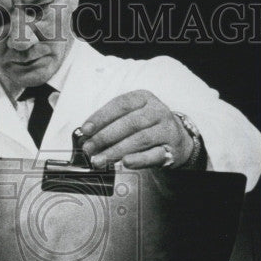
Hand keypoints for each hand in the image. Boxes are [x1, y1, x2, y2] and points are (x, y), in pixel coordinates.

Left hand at [78, 90, 193, 169]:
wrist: (175, 141)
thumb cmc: (146, 128)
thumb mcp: (130, 118)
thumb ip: (110, 125)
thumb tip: (87, 137)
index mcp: (144, 98)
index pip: (120, 105)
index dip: (101, 117)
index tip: (85, 130)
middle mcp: (157, 111)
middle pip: (129, 123)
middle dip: (105, 137)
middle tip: (89, 149)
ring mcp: (166, 130)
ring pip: (140, 139)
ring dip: (116, 151)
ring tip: (99, 160)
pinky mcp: (171, 149)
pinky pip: (154, 155)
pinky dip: (139, 159)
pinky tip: (125, 162)